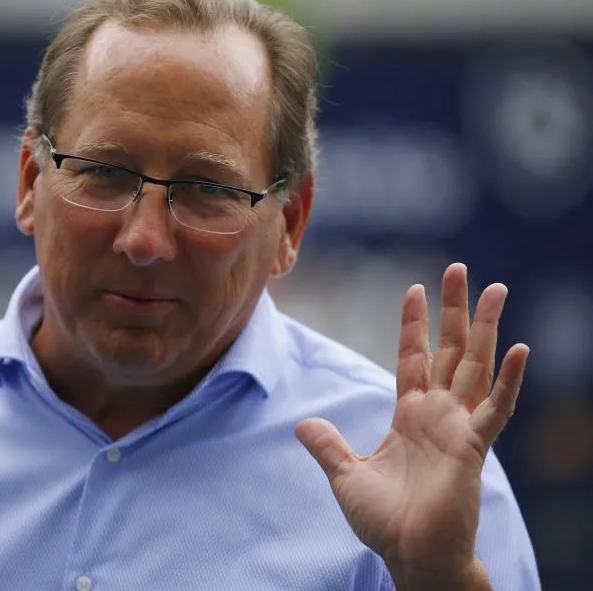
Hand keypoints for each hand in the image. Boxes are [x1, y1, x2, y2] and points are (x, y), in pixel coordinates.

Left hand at [295, 263, 527, 582]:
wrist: (409, 555)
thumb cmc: (384, 520)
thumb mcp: (345, 475)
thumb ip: (328, 446)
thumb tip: (303, 424)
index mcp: (410, 414)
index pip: (413, 357)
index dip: (413, 324)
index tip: (415, 288)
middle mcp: (438, 414)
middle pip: (450, 350)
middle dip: (454, 310)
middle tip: (459, 268)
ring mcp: (459, 428)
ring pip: (477, 367)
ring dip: (487, 328)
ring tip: (498, 289)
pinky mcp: (473, 448)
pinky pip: (495, 410)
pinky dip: (509, 381)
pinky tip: (519, 350)